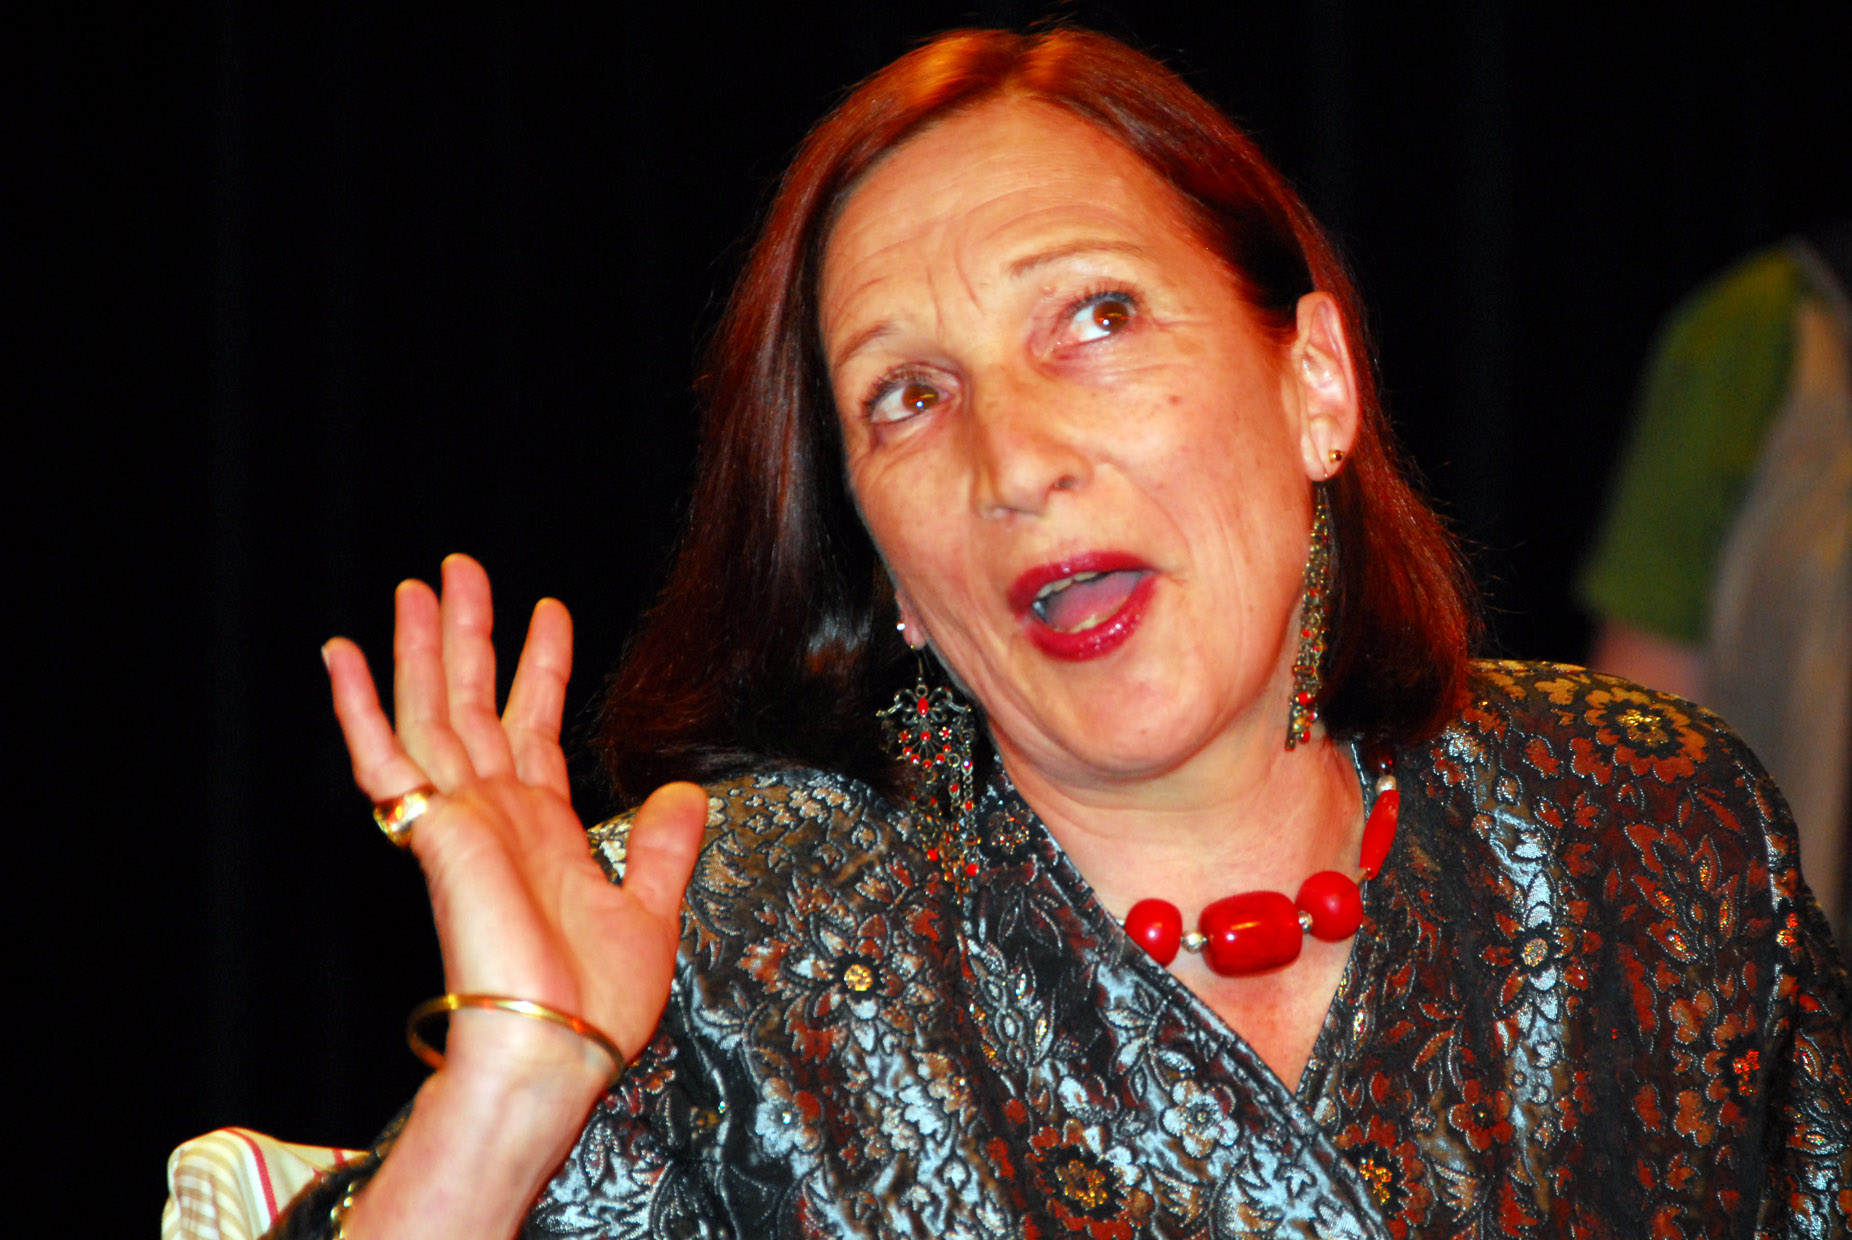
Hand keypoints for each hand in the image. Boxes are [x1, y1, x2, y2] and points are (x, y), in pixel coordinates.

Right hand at [324, 554, 705, 1090]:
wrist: (554, 1048)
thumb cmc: (593, 1005)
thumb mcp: (650, 910)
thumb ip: (664, 847)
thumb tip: (686, 792)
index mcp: (541, 830)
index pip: (532, 727)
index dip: (539, 667)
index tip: (548, 612)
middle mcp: (494, 815)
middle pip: (474, 703)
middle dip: (469, 635)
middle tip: (460, 570)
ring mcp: (458, 819)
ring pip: (431, 711)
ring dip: (422, 648)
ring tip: (417, 585)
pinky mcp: (432, 831)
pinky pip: (384, 758)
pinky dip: (361, 705)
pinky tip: (343, 655)